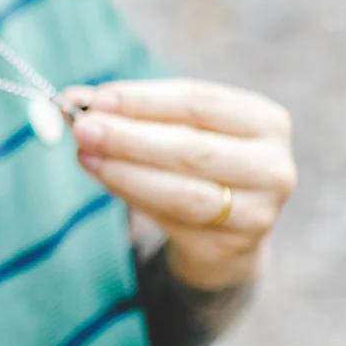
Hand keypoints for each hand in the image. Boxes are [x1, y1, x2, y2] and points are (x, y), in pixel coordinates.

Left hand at [59, 78, 296, 290]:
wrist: (225, 227)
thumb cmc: (192, 156)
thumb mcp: (171, 125)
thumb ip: (127, 110)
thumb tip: (72, 99)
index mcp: (263, 120)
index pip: (197, 101)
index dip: (143, 99)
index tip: (96, 98)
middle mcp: (273, 166)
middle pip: (191, 148)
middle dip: (129, 137)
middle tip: (81, 128)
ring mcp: (260, 212)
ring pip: (183, 192)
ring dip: (125, 170)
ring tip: (84, 154)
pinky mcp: (235, 247)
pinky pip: (175, 220)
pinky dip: (133, 194)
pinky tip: (103, 176)